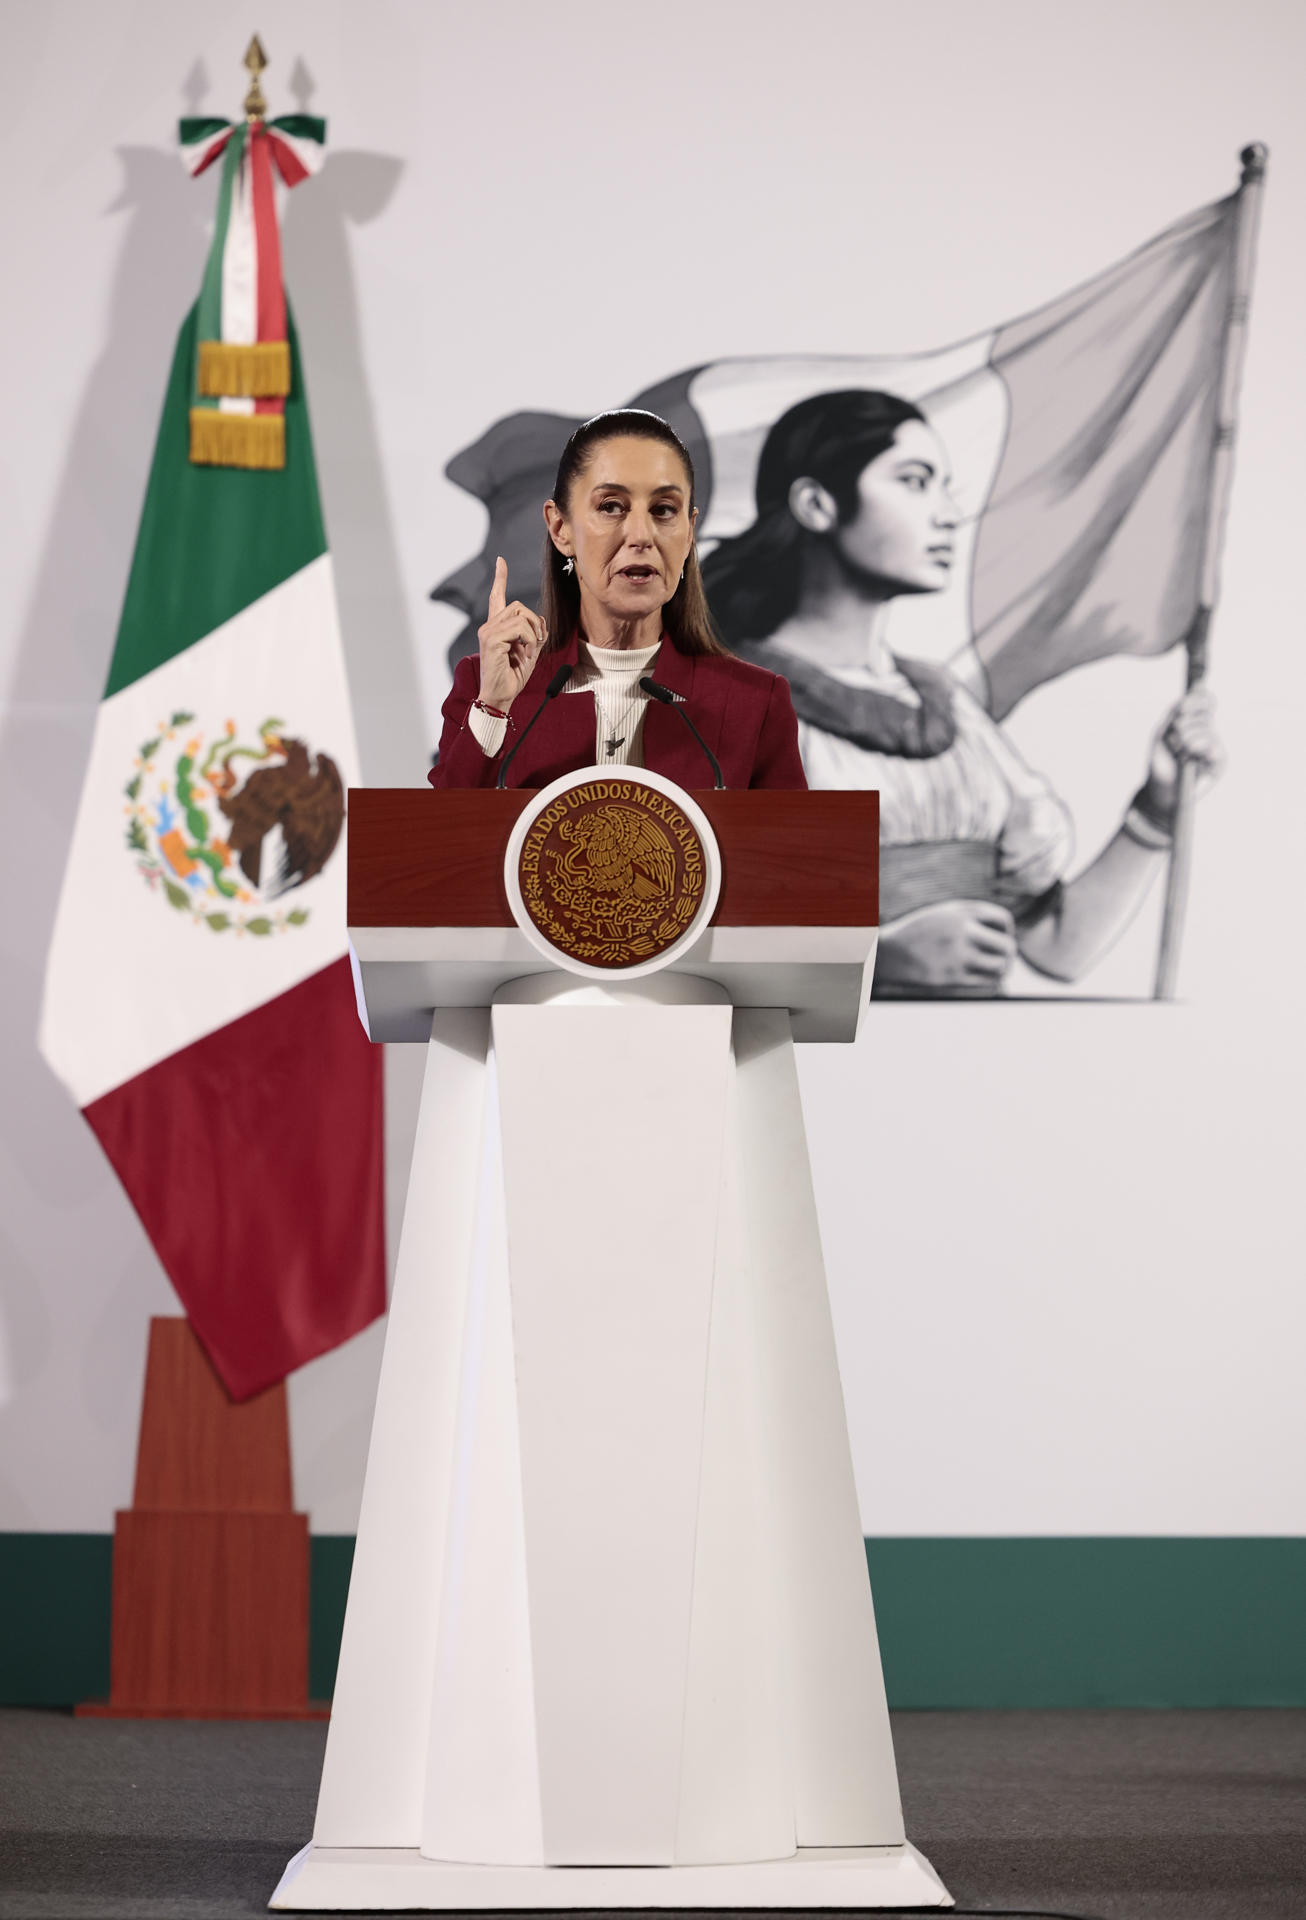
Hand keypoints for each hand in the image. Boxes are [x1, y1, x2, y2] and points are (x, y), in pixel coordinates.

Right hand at [477, 557, 546, 711]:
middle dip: (536, 623)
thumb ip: (535, 634)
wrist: (500, 696)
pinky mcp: (491, 639)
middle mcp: (489, 626)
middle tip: (537, 643)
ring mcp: (488, 631)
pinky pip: (521, 628)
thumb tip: (542, 621)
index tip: (501, 561)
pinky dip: (530, 640)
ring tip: (529, 651)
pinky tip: (526, 653)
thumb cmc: (512, 677)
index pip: (497, 598)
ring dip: (534, 634)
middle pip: (519, 606)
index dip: (500, 578)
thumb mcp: (530, 652)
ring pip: (522, 615)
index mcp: (497, 628)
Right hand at [875, 899, 1016, 989]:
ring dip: (1002, 970)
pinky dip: (991, 982)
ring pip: (1000, 966)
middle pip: (1007, 946)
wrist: (888, 953)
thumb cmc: (919, 934)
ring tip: (996, 970)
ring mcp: (958, 955)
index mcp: (962, 912)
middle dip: (1009, 954)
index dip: (1007, 931)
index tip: (1000, 938)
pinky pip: (986, 983)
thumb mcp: (944, 914)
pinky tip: (985, 980)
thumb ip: (972, 917)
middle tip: (1004, 959)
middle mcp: (962, 931)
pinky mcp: (952, 977)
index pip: (1004, 920)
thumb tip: (1007, 934)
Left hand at [1139, 688, 1223, 823]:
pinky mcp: (1220, 761)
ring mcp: (1216, 746)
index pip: (1207, 700)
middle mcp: (1209, 732)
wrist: (1161, 788)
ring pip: (1207, 729)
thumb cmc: (1161, 760)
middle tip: (1173, 741)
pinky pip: (1213, 747)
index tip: (1182, 707)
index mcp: (1197, 721)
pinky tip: (1190, 758)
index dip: (1198, 699)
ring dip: (1186, 739)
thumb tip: (1185, 701)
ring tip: (1179, 753)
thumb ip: (1173, 714)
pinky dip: (1198, 750)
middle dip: (1184, 725)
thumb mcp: (1162, 733)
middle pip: (1204, 714)